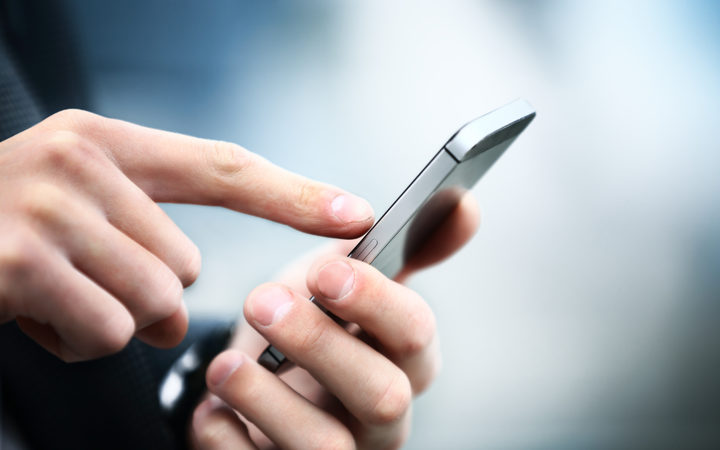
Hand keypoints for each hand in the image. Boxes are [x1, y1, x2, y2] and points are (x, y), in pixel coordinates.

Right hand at [0, 109, 372, 361]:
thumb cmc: (1, 228)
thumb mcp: (74, 204)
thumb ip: (144, 229)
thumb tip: (190, 295)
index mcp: (106, 145)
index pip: (223, 168)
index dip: (295, 194)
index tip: (355, 213)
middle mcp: (81, 163)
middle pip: (185, 264)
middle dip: (146, 293)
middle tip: (84, 279)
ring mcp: (50, 210)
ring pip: (153, 304)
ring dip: (111, 320)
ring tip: (55, 294)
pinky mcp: (24, 263)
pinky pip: (109, 333)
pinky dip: (77, 342)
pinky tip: (31, 313)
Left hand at [192, 194, 479, 448]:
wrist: (266, 373)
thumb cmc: (317, 321)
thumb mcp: (351, 277)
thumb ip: (401, 246)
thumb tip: (462, 204)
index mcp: (404, 358)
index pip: (416, 336)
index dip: (376, 303)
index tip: (324, 269)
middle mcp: (382, 414)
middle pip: (382, 395)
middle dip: (322, 346)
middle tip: (263, 302)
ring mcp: (339, 449)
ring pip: (327, 448)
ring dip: (270, 401)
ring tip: (226, 367)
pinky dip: (228, 441)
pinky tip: (209, 410)